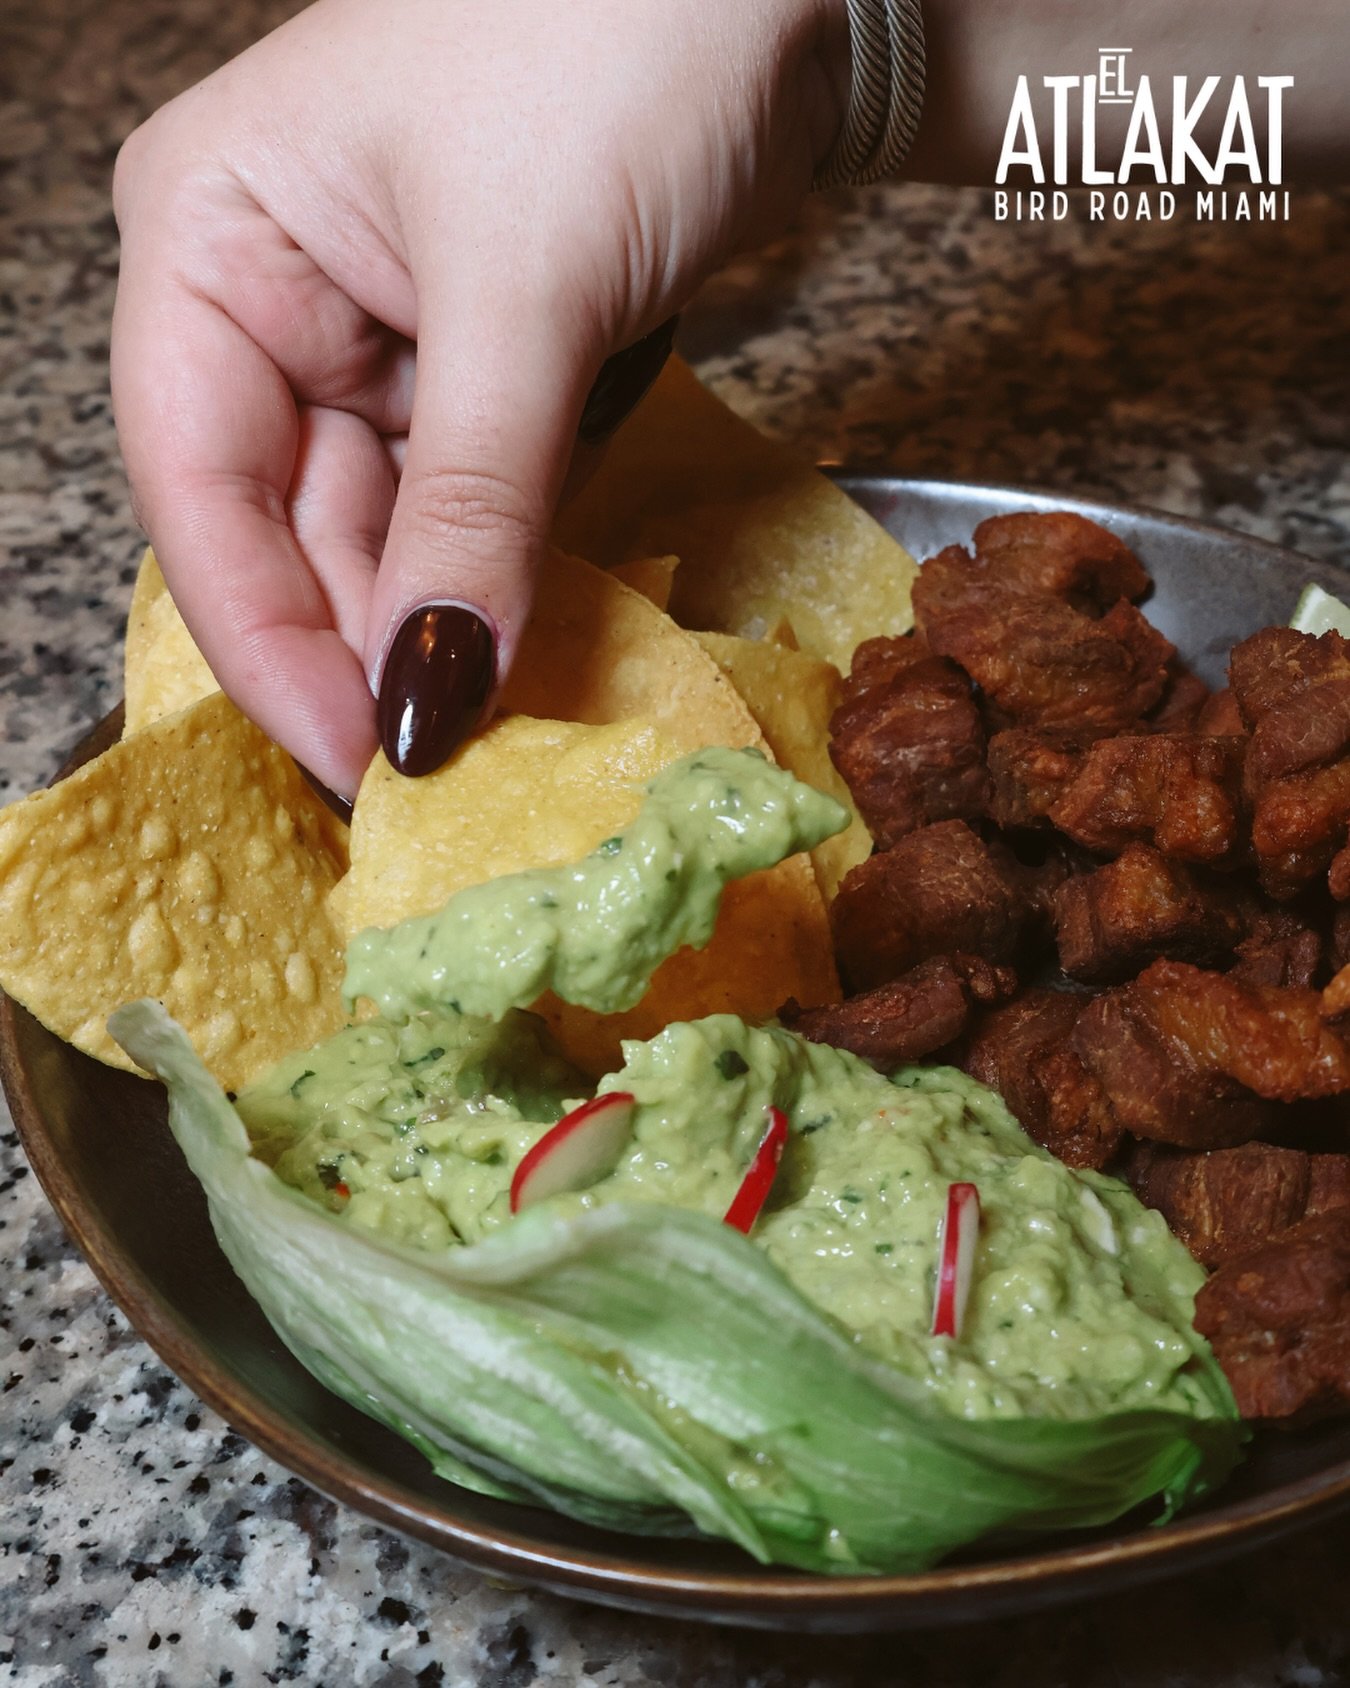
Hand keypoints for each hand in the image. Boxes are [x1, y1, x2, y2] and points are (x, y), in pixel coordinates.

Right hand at [112, 0, 845, 795]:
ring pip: (384, 533)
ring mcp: (380, 336)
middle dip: (363, 649)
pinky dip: (497, 584)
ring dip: (436, 631)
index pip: (198, 481)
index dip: (269, 640)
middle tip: (433, 783)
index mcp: (214, 237)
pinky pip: (469, 510)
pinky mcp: (480, 368)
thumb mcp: (527, 287)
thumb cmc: (622, 37)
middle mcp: (276, 295)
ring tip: (488, 739)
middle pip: (287, 526)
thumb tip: (430, 694)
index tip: (356, 759)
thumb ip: (473, 504)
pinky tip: (520, 659)